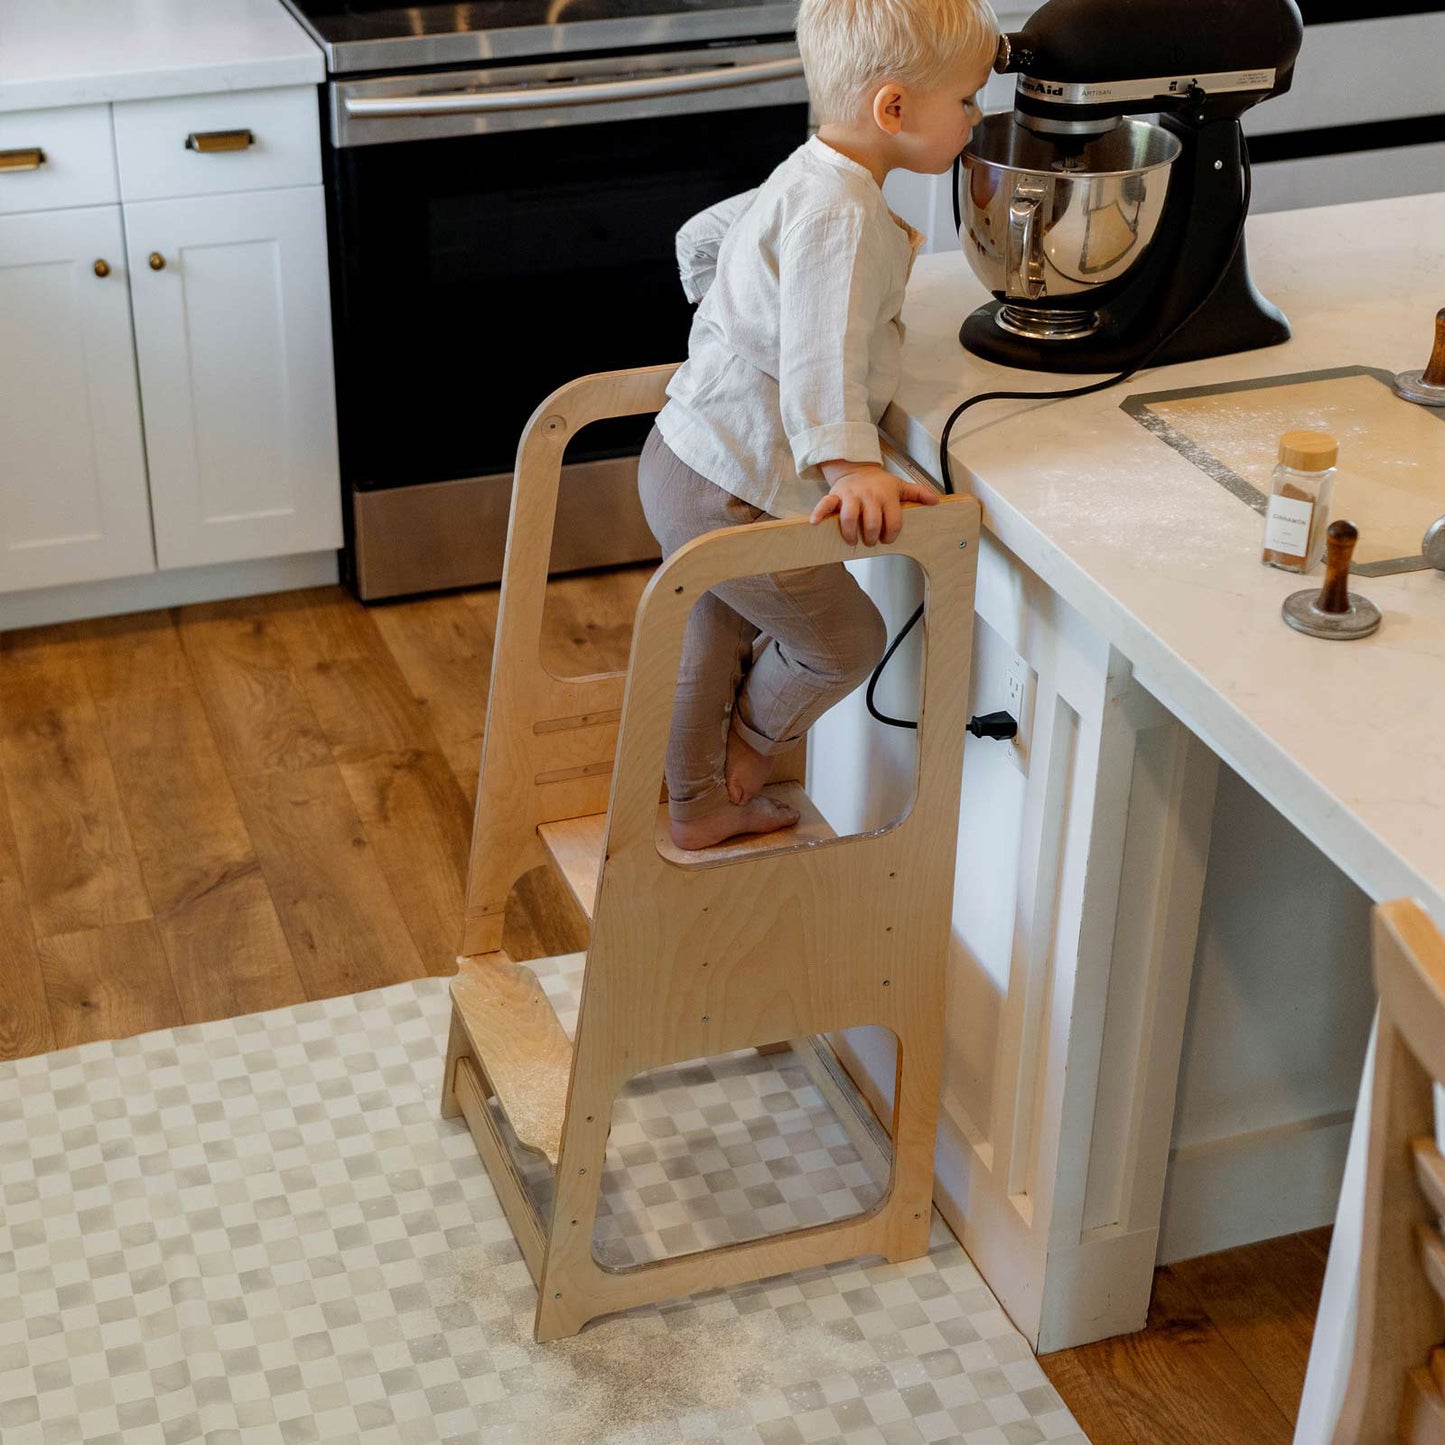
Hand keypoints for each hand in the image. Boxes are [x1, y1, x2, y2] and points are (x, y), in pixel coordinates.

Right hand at [810, 462, 939, 544]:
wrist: (856, 468)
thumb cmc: (879, 483)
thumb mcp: (899, 485)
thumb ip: (917, 493)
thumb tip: (936, 501)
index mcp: (887, 495)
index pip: (893, 521)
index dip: (891, 535)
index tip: (887, 539)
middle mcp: (869, 495)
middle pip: (871, 522)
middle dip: (871, 537)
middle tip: (870, 541)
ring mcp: (851, 495)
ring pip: (849, 517)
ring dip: (850, 533)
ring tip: (852, 541)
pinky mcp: (835, 495)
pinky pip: (825, 504)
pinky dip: (819, 513)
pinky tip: (815, 522)